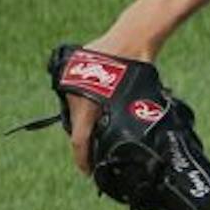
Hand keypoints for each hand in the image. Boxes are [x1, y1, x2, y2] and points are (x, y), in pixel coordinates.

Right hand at [69, 31, 136, 173]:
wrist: (133, 36)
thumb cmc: (138, 70)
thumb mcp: (132, 102)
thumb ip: (120, 124)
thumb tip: (118, 146)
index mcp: (86, 105)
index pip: (79, 140)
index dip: (83, 160)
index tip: (87, 173)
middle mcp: (74, 94)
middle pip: (76, 125)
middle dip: (86, 140)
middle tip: (97, 154)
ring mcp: (71, 80)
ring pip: (76, 110)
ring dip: (86, 121)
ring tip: (99, 131)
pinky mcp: (71, 69)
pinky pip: (77, 94)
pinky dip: (86, 103)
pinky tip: (97, 109)